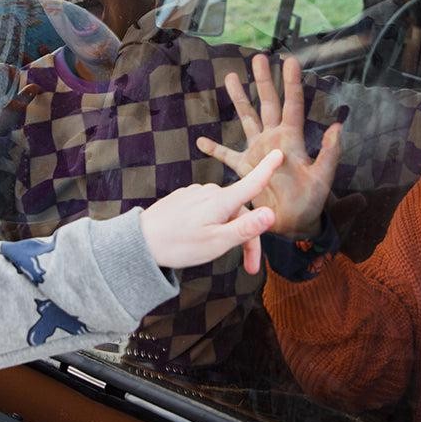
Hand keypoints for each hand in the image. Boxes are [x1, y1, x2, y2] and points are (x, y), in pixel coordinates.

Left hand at [140, 149, 282, 274]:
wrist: (141, 242)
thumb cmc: (179, 245)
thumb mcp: (217, 242)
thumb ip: (245, 228)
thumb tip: (271, 214)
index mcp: (221, 201)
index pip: (251, 183)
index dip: (266, 170)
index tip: (279, 153)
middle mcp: (210, 192)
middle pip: (240, 212)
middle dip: (248, 238)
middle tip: (250, 268)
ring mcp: (196, 194)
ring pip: (224, 212)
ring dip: (229, 232)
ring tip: (219, 254)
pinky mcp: (185, 199)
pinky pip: (208, 210)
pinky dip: (213, 224)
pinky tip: (201, 239)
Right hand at [196, 54, 341, 239]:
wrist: (292, 223)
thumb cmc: (311, 201)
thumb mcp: (322, 178)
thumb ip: (328, 153)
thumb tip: (336, 127)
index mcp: (292, 139)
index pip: (292, 104)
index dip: (291, 82)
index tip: (288, 60)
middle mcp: (273, 139)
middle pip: (266, 103)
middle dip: (262, 80)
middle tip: (258, 58)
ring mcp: (257, 151)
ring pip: (246, 118)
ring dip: (239, 98)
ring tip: (231, 77)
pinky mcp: (244, 168)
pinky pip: (227, 155)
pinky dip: (214, 148)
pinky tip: (201, 141)